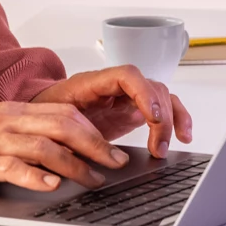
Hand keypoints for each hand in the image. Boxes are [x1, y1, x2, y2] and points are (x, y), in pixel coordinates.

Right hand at [0, 101, 132, 197]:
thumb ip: (28, 132)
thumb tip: (68, 146)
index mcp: (14, 110)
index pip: (64, 112)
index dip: (93, 130)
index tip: (112, 149)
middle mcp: (7, 121)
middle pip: (62, 125)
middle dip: (94, 145)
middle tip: (114, 163)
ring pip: (44, 146)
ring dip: (74, 164)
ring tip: (92, 179)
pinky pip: (12, 167)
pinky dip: (35, 176)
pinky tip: (51, 185)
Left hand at [30, 66, 193, 157]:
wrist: (42, 114)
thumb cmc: (46, 114)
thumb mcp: (52, 123)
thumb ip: (69, 132)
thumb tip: (84, 149)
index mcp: (93, 83)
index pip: (127, 75)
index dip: (144, 93)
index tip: (153, 116)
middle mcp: (114, 86)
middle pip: (150, 87)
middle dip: (161, 117)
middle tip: (158, 146)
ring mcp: (126, 97)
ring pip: (161, 97)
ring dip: (172, 120)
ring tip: (166, 147)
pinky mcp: (133, 110)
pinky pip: (162, 108)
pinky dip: (176, 119)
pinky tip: (183, 136)